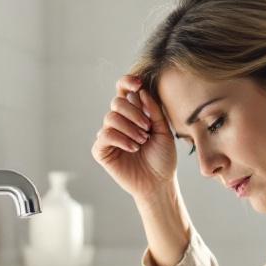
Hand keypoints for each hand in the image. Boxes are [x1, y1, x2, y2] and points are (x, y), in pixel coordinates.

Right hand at [91, 74, 175, 199]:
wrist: (158, 182)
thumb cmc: (162, 158)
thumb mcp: (164, 130)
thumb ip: (154, 110)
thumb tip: (141, 91)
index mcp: (133, 113)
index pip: (123, 90)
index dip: (127, 82)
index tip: (138, 84)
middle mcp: (119, 122)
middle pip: (117, 102)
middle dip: (134, 113)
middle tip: (147, 129)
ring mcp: (109, 135)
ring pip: (110, 117)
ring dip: (130, 128)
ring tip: (142, 141)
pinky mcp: (101, 150)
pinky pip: (105, 135)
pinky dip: (121, 139)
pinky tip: (133, 148)